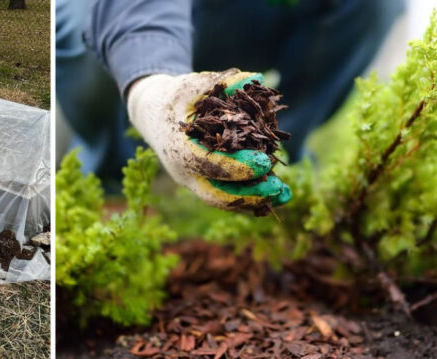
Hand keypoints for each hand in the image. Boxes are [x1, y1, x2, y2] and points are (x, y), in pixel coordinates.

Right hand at [127, 69, 290, 211]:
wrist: (152, 115)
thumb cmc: (174, 98)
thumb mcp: (192, 85)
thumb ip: (221, 82)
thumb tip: (255, 79)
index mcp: (178, 148)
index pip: (208, 164)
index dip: (237, 166)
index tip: (264, 162)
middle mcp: (184, 171)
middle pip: (215, 194)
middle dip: (247, 195)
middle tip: (277, 188)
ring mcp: (192, 181)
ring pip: (222, 200)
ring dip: (254, 200)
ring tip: (285, 195)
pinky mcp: (203, 182)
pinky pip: (227, 196)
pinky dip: (251, 197)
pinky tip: (278, 194)